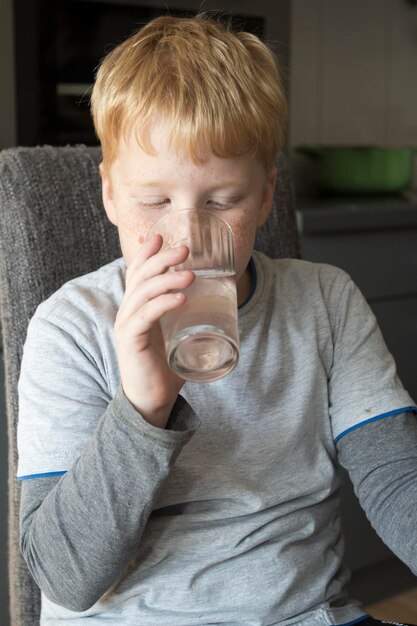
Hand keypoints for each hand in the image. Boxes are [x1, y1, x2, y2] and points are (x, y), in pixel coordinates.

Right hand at [114, 234, 194, 427]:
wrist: (151, 399)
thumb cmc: (165, 367)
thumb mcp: (177, 334)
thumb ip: (188, 318)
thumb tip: (222, 301)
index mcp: (137, 307)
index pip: (137, 273)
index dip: (147, 253)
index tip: (161, 235)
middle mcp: (128, 312)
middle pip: (140, 276)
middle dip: (161, 259)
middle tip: (185, 249)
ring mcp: (127, 326)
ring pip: (143, 293)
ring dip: (167, 279)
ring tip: (190, 273)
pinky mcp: (131, 341)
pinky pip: (144, 317)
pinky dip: (162, 304)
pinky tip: (180, 298)